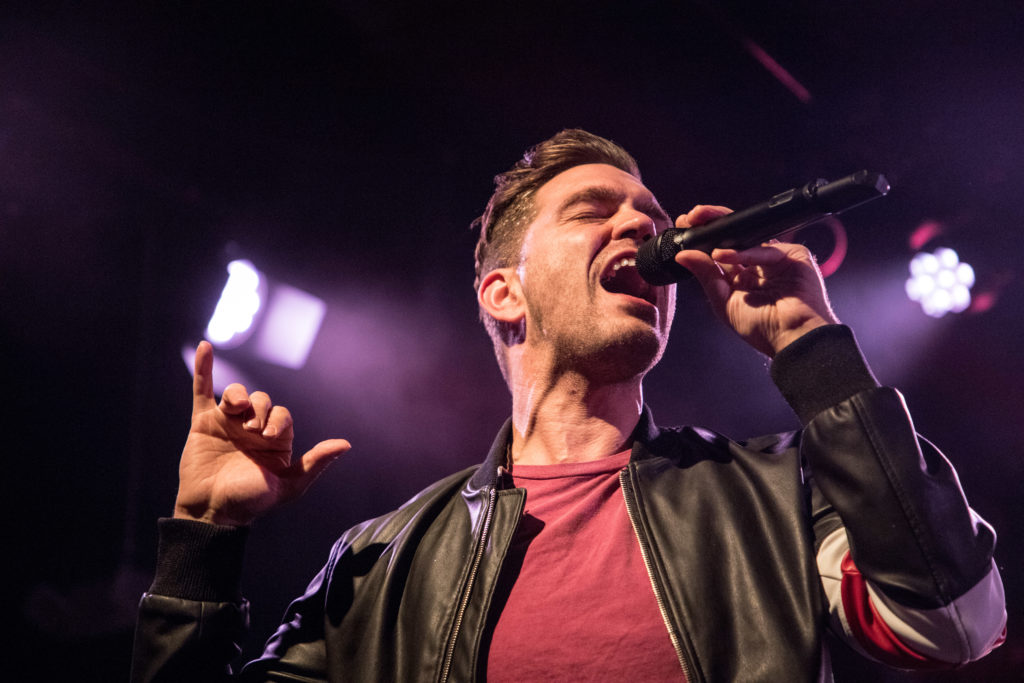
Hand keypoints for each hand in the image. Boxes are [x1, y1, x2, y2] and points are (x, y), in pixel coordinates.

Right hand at [173, 341, 350, 525]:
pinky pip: (203, 391)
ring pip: (236, 394)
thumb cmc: (252, 502)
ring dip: (238, 397)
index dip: (278, 420)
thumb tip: (346, 444)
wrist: (212, 512)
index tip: (268, 437)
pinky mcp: (203, 423)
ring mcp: (227, 424)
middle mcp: (252, 429)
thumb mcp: (289, 485)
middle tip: (252, 430)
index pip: (282, 415)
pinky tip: (206, 346)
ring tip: (235, 411)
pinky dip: (205, 369)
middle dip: (260, 409)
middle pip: (262, 400)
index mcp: (275, 441)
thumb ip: (315, 463)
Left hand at [673, 205, 837, 356]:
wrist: (794, 338)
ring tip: (702, 239)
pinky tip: (724, 255)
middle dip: (711, 226)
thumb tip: (684, 256)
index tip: (682, 226)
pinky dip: (745, 252)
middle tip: (690, 218)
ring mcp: (775, 259)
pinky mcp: (793, 255)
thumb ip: (706, 277)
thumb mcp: (724, 303)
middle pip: (733, 237)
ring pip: (748, 236)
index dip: (701, 239)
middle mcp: (756, 265)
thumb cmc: (763, 329)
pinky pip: (766, 249)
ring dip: (724, 232)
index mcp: (740, 278)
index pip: (718, 251)